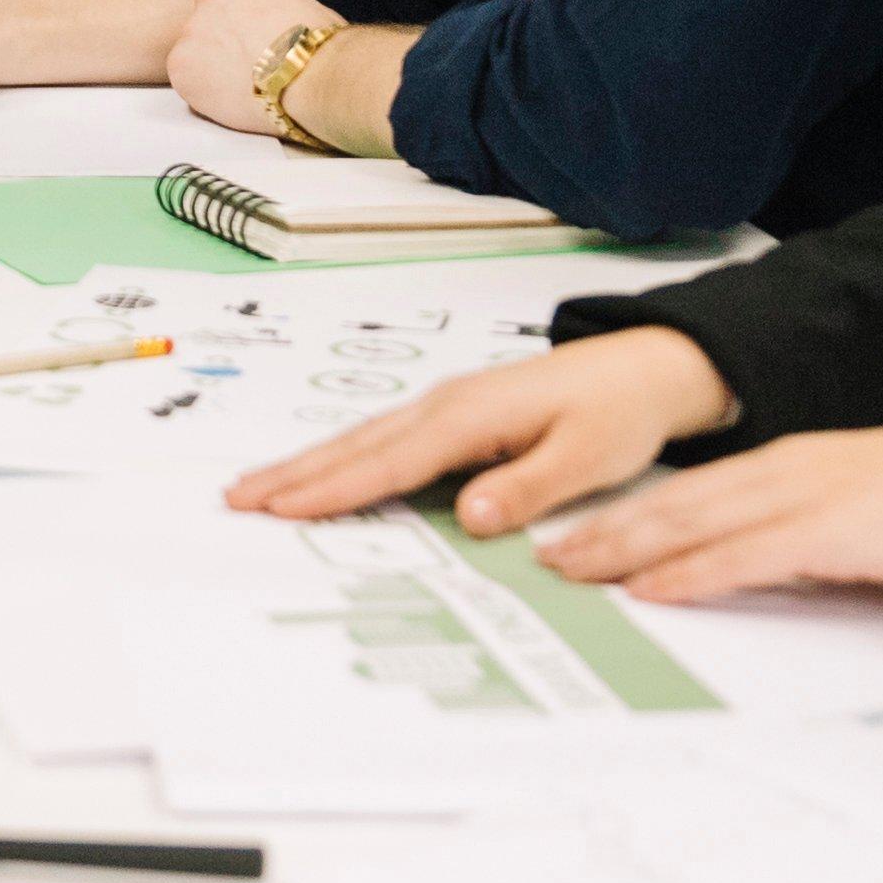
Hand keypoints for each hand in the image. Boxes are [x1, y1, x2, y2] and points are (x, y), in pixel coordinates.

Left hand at [161, 0, 331, 139]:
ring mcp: (193, 26)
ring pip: (194, 49)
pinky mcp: (180, 63)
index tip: (256, 42)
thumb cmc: (323, 48)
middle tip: (246, 65)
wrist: (313, 75)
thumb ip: (278, 9)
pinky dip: (202, 92)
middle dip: (221, 40)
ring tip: (244, 86)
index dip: (243, 24)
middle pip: (207, 19)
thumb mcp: (306, 7)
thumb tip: (284, 27)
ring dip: (211, 66)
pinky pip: (186, 79)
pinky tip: (232, 98)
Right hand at [231, 326, 729, 533]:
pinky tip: (320, 470)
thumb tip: (469, 514)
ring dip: (307, 464)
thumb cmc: (619, 411)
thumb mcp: (588, 457)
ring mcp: (447, 406)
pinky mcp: (455, 414)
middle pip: (358, 445)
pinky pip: (382, 437)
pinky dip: (341, 455)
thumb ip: (527, 487)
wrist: (645, 368)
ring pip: (363, 438)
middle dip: (296, 473)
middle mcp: (448, 405)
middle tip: (237, 498)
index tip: (283, 509)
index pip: (392, 462)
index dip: (335, 489)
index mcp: (473, 417)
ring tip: (255, 487)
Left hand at [525, 419, 882, 602]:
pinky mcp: (829, 531)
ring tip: (573, 570)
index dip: (628, 513)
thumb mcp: (848, 519)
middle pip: (673, 504)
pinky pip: (745, 555)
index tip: (579, 533)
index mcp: (786, 467)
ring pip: (692, 524)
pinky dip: (691, 572)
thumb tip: (754, 572)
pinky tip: (652, 587)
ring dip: (626, 549)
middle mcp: (782, 473)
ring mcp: (803, 498)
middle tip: (550, 558)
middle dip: (606, 531)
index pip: (688, 492)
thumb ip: (798, 540)